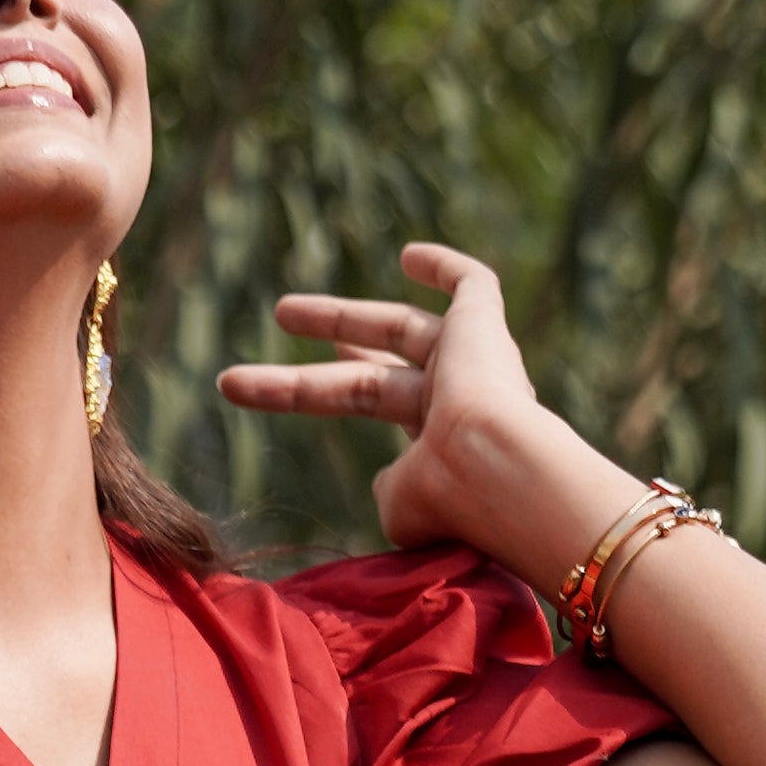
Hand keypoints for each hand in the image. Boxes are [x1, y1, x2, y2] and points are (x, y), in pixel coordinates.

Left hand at [218, 242, 568, 556]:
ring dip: (339, 316)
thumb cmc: (444, 494)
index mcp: (436, 441)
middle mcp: (459, 399)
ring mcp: (474, 360)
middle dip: (323, 349)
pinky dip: (446, 267)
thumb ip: (392, 492)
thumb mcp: (403, 508)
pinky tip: (409, 257)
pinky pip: (474, 285)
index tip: (290, 386)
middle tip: (276, 322)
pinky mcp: (485, 323)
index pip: (376, 403)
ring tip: (281, 311)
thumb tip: (385, 484)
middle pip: (375, 368)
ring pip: (400, 326)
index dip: (328, 390)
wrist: (489, 464)